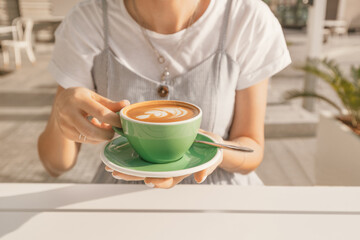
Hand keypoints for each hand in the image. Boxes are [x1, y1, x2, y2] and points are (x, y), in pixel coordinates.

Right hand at [54, 87, 128, 143]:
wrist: (59, 102)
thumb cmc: (80, 97)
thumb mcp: (93, 96)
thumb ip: (109, 103)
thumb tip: (127, 104)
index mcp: (78, 99)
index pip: (100, 113)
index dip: (114, 120)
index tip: (123, 122)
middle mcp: (69, 113)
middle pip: (91, 131)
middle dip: (107, 133)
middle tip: (115, 130)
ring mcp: (65, 125)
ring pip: (88, 137)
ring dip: (102, 136)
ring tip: (105, 127)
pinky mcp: (66, 134)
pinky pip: (86, 140)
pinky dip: (95, 137)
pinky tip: (96, 128)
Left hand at [105, 129, 223, 188]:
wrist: (210, 142)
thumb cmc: (211, 151)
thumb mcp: (212, 159)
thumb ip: (208, 168)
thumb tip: (200, 178)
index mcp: (179, 172)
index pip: (167, 180)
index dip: (158, 182)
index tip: (149, 181)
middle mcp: (168, 166)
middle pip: (148, 173)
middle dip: (132, 175)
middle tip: (116, 173)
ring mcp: (162, 157)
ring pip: (143, 164)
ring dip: (126, 166)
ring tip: (110, 165)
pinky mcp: (159, 146)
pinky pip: (145, 149)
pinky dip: (132, 148)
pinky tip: (119, 145)